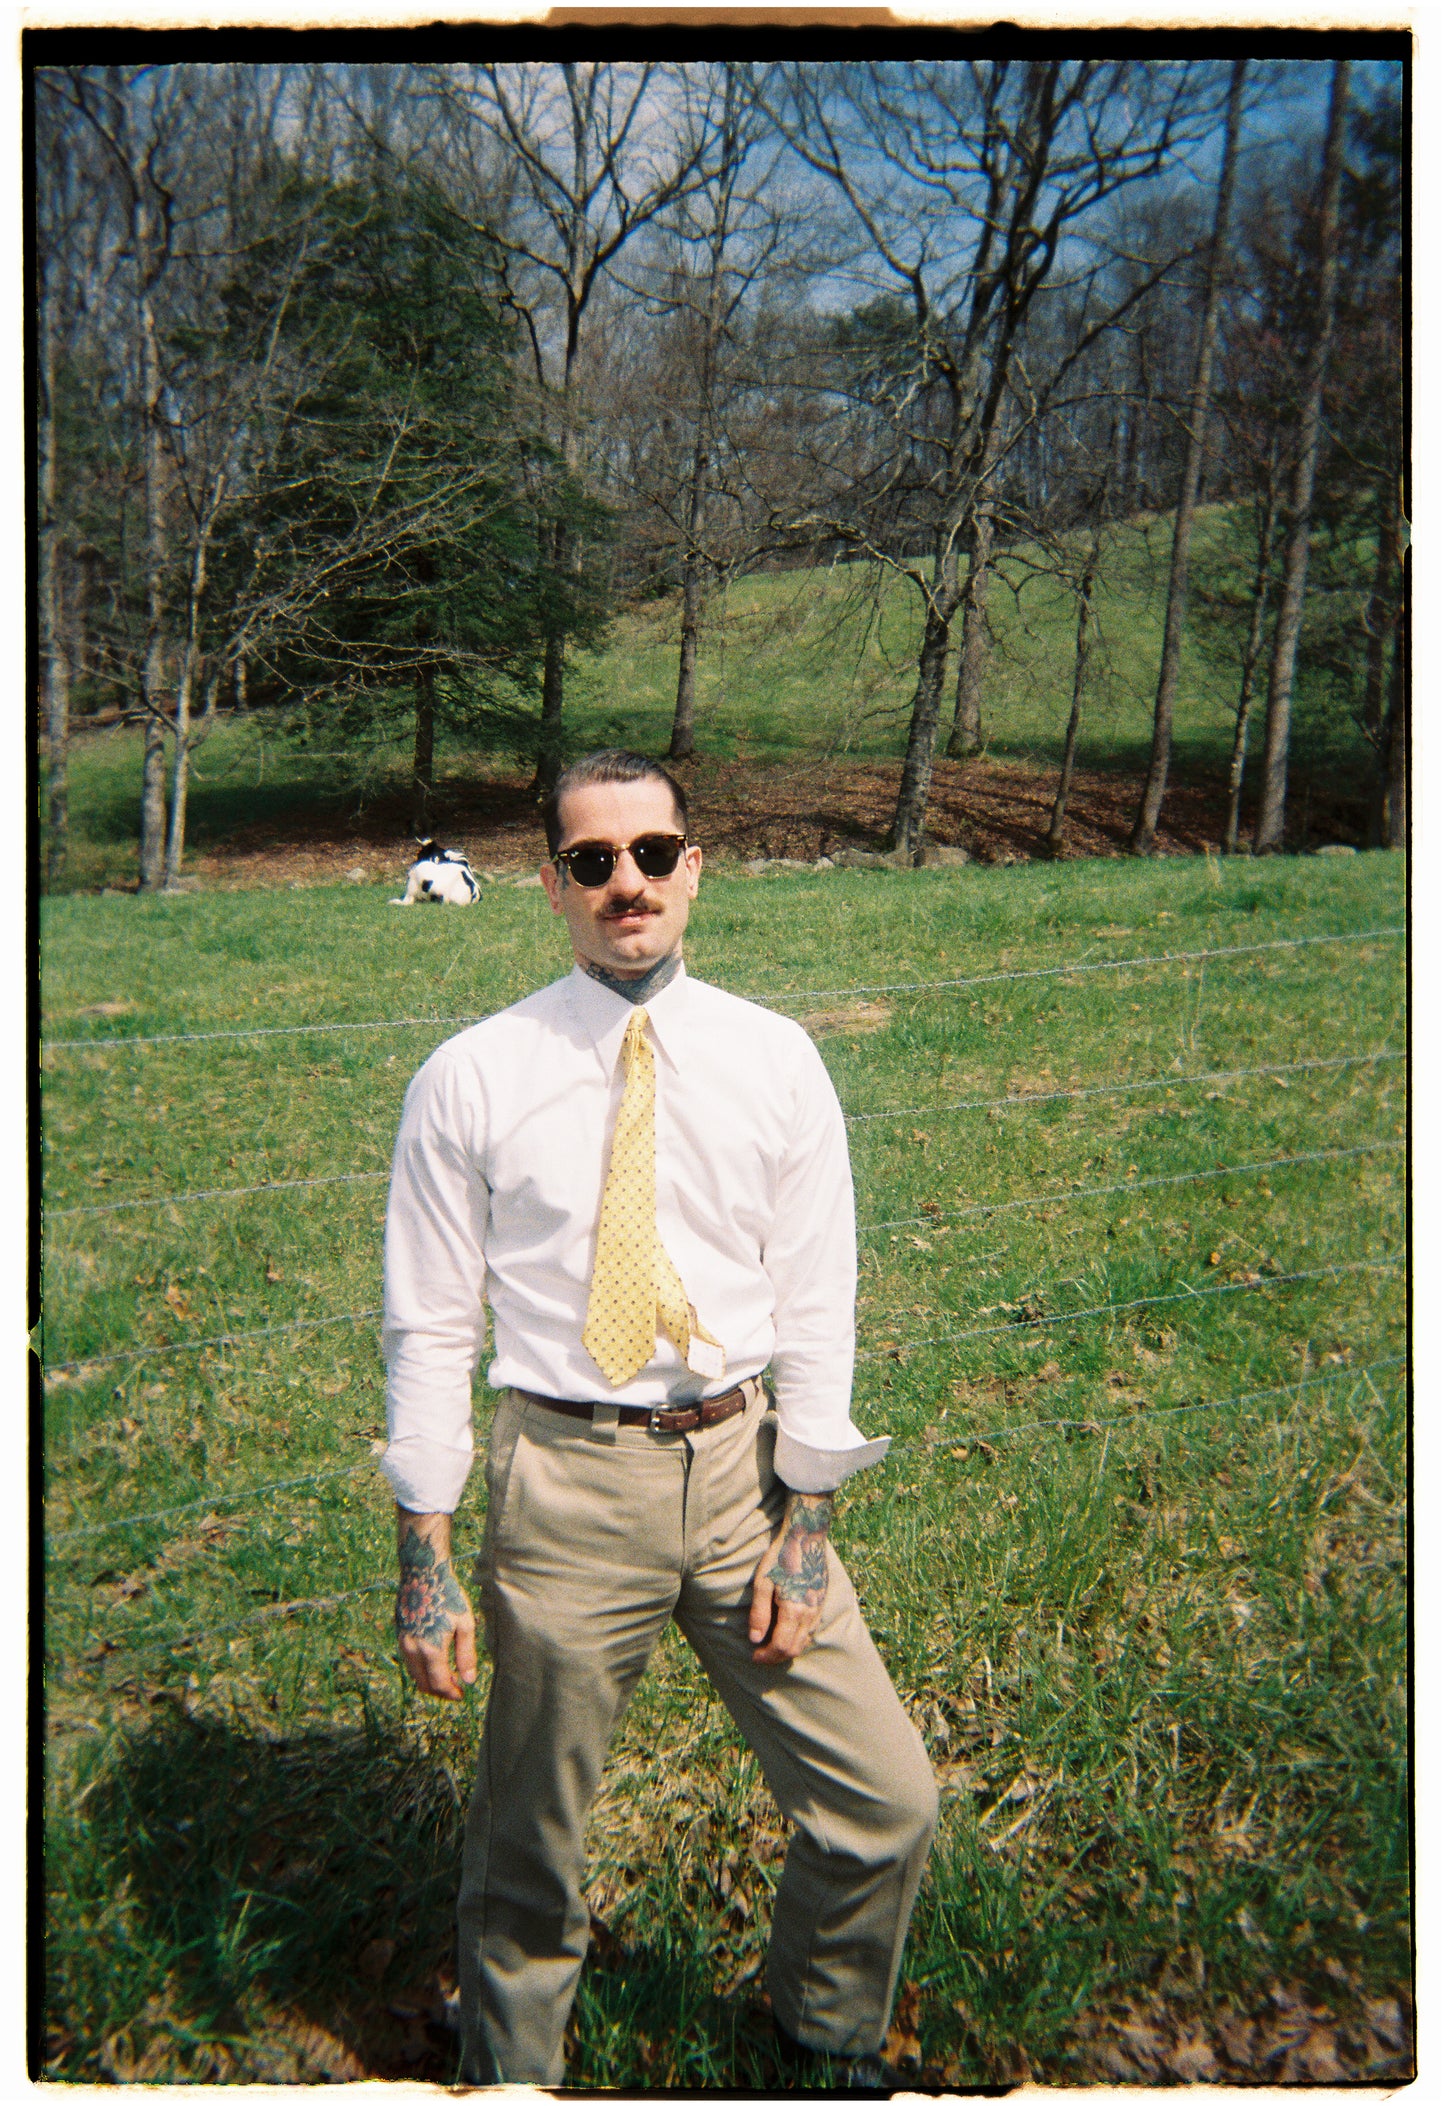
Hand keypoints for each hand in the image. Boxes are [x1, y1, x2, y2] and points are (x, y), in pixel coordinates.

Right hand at [395, 1508, 476, 1699]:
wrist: (422, 1573)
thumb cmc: (448, 1596)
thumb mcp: (465, 1624)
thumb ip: (466, 1655)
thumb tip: (468, 1680)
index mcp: (431, 1649)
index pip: (439, 1683)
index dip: (451, 1693)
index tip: (461, 1695)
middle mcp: (412, 1649)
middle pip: (423, 1684)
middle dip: (439, 1691)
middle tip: (454, 1688)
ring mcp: (402, 1642)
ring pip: (414, 1674)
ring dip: (429, 1680)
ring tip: (446, 1676)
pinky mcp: (398, 1634)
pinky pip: (408, 1661)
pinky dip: (420, 1668)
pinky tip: (434, 1661)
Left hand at [749, 1490, 833, 1665]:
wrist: (805, 1537)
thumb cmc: (780, 1558)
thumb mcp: (762, 1583)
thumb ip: (759, 1614)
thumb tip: (755, 1639)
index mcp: (794, 1611)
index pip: (781, 1646)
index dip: (766, 1656)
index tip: (754, 1655)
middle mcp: (810, 1614)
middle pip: (794, 1648)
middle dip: (776, 1656)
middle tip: (760, 1654)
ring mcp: (818, 1608)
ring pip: (804, 1641)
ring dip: (788, 1649)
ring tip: (771, 1646)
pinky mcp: (822, 1602)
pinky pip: (812, 1630)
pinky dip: (798, 1639)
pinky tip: (787, 1632)